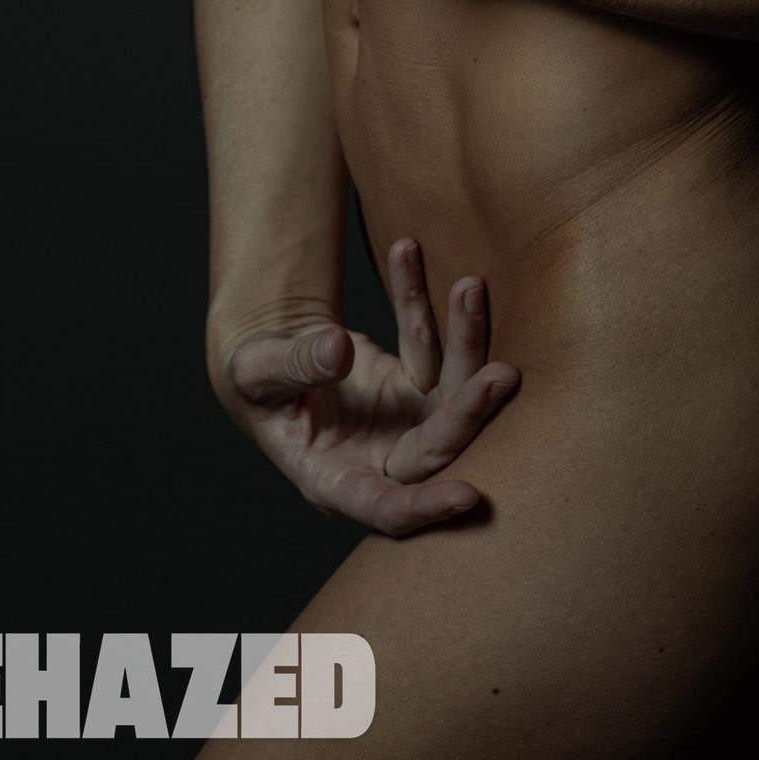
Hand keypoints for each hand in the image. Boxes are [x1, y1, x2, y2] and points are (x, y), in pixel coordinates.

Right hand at [210, 240, 520, 535]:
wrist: (269, 358)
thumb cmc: (255, 383)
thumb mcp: (255, 373)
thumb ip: (293, 364)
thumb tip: (337, 350)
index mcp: (335, 480)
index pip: (388, 507)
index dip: (427, 507)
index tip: (471, 497)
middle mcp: (381, 459)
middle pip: (438, 444)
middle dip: (469, 411)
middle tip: (503, 373)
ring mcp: (405, 421)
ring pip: (451, 389)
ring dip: (463, 338)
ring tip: (470, 286)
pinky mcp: (415, 385)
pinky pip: (429, 344)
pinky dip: (419, 300)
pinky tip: (407, 252)